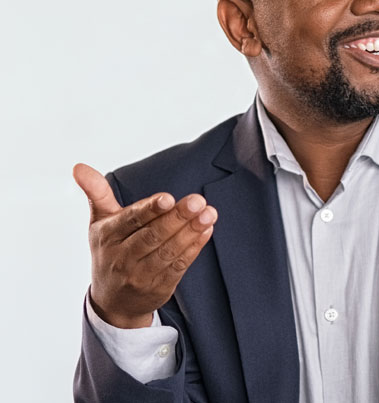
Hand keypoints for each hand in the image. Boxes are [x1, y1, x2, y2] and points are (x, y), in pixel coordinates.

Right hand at [74, 163, 217, 328]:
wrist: (113, 301)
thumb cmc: (110, 250)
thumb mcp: (100, 222)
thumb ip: (97, 193)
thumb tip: (79, 166)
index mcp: (107, 236)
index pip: (131, 220)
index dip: (150, 210)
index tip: (168, 198)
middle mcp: (122, 256)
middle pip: (153, 235)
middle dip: (177, 218)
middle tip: (198, 201)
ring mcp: (141, 274)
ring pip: (169, 250)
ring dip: (191, 231)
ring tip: (209, 213)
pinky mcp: (159, 286)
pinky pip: (179, 265)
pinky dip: (195, 247)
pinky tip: (206, 231)